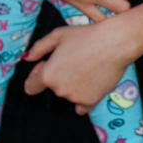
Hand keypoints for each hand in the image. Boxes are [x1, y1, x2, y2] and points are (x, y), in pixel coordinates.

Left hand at [22, 20, 138, 111]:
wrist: (114, 44)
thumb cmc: (86, 36)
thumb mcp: (58, 35)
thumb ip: (39, 48)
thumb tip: (28, 58)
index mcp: (48, 75)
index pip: (31, 87)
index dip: (36, 76)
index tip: (46, 67)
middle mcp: (59, 90)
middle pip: (53, 88)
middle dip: (59, 77)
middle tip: (74, 61)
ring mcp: (75, 98)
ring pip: (69, 95)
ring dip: (73, 86)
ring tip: (86, 67)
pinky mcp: (90, 102)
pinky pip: (82, 106)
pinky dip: (85, 98)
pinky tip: (91, 83)